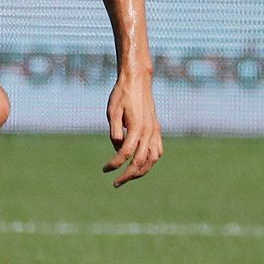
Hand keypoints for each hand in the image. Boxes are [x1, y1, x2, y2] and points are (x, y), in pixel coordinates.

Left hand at [102, 70, 161, 186]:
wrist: (138, 81)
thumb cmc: (121, 94)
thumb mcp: (112, 111)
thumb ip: (114, 131)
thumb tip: (117, 148)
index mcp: (136, 128)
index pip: (125, 154)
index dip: (114, 164)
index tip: (104, 169)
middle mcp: (148, 131)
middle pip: (140, 162)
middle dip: (127, 175)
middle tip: (115, 183)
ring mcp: (155, 131)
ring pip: (152, 159)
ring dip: (141, 171)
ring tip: (128, 177)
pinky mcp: (157, 129)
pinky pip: (158, 151)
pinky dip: (151, 161)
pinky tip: (142, 165)